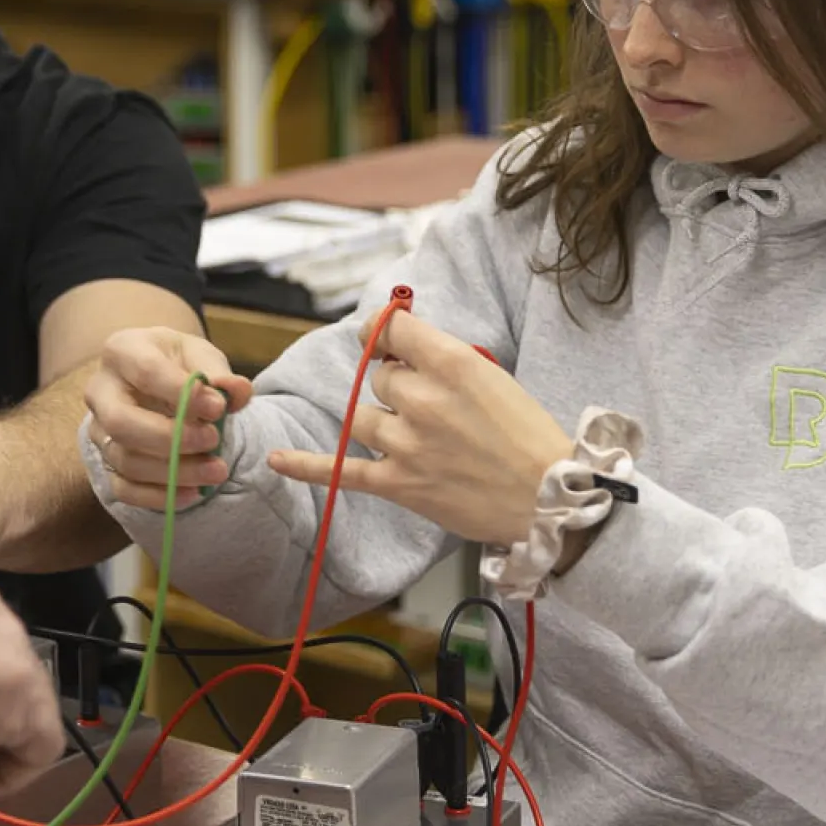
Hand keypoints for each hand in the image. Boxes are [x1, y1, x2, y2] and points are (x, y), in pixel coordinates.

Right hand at [85, 327, 254, 510]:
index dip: (183, 393)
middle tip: (213, 440)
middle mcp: (101, 392)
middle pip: (121, 422)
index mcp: (122, 351)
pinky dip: (159, 497)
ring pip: (125, 460)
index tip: (220, 408)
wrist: (160, 383)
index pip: (146, 372)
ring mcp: (100, 431)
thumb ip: (218, 373)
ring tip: (217, 471)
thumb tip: (237, 391)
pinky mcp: (106, 463)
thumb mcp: (201, 357)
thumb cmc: (179, 365)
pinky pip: (124, 489)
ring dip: (174, 472)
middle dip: (171, 438)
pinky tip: (194, 493)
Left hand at [271, 311, 565, 545]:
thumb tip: (399, 346)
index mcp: (452, 364)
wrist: (549, 498)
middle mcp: (423, 400)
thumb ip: (444, 360)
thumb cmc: (528, 437)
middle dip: (400, 386)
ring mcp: (406, 444)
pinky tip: (277, 460)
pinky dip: (306, 466)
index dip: (386, 330)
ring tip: (426, 438)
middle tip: (437, 408)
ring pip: (366, 416)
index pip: (391, 327)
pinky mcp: (398, 483)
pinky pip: (341, 470)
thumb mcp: (492, 377)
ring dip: (387, 421)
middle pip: (380, 376)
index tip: (387, 336)